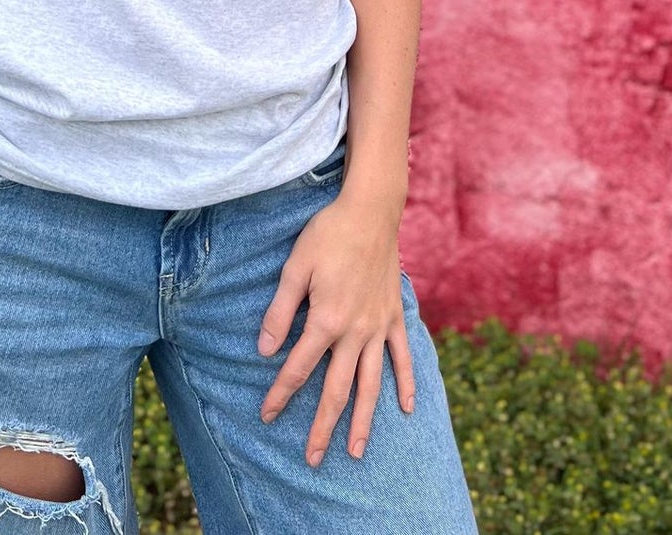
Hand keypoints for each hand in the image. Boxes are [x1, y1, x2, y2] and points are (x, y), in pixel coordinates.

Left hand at [256, 197, 413, 465]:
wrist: (371, 211)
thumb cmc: (327, 235)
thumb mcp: (294, 267)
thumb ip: (280, 310)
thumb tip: (263, 350)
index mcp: (326, 320)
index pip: (298, 368)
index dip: (280, 393)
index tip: (266, 415)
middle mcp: (355, 332)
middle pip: (336, 389)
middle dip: (322, 426)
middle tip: (313, 459)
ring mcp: (378, 327)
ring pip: (371, 384)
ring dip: (364, 421)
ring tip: (357, 452)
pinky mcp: (394, 317)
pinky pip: (402, 357)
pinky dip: (406, 383)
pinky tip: (407, 409)